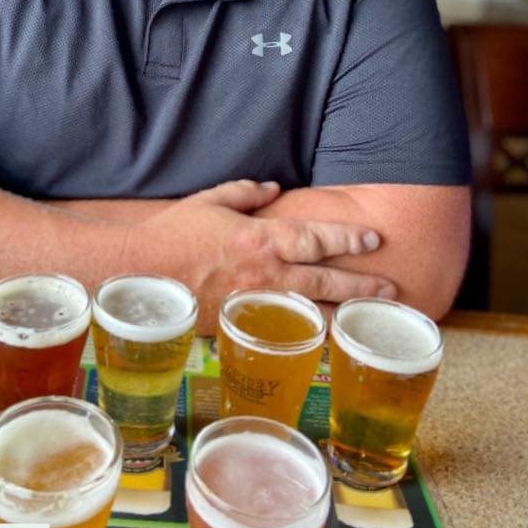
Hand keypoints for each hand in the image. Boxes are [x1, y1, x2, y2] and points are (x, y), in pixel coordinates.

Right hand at [160, 180, 397, 319]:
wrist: (136, 274)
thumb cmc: (171, 234)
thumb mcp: (209, 201)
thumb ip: (246, 192)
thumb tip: (274, 188)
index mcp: (261, 238)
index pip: (317, 237)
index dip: (349, 237)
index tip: (374, 239)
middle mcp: (264, 273)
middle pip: (324, 279)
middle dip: (361, 284)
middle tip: (390, 289)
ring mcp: (253, 303)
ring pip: (308, 311)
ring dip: (341, 314)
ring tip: (367, 318)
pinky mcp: (237, 324)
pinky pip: (278, 329)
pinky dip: (303, 334)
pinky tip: (322, 338)